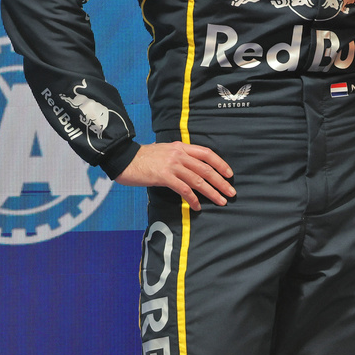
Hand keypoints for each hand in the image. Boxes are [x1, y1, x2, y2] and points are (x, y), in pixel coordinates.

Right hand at [115, 142, 235, 210]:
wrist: (123, 158)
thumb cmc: (143, 158)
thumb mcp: (165, 152)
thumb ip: (179, 157)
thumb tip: (192, 168)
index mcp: (181, 147)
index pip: (207, 154)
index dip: (220, 164)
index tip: (229, 174)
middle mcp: (179, 155)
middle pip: (206, 169)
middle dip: (221, 182)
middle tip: (231, 192)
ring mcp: (172, 165)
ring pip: (198, 180)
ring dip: (211, 192)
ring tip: (220, 201)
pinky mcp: (163, 177)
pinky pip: (183, 189)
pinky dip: (192, 199)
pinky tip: (197, 207)